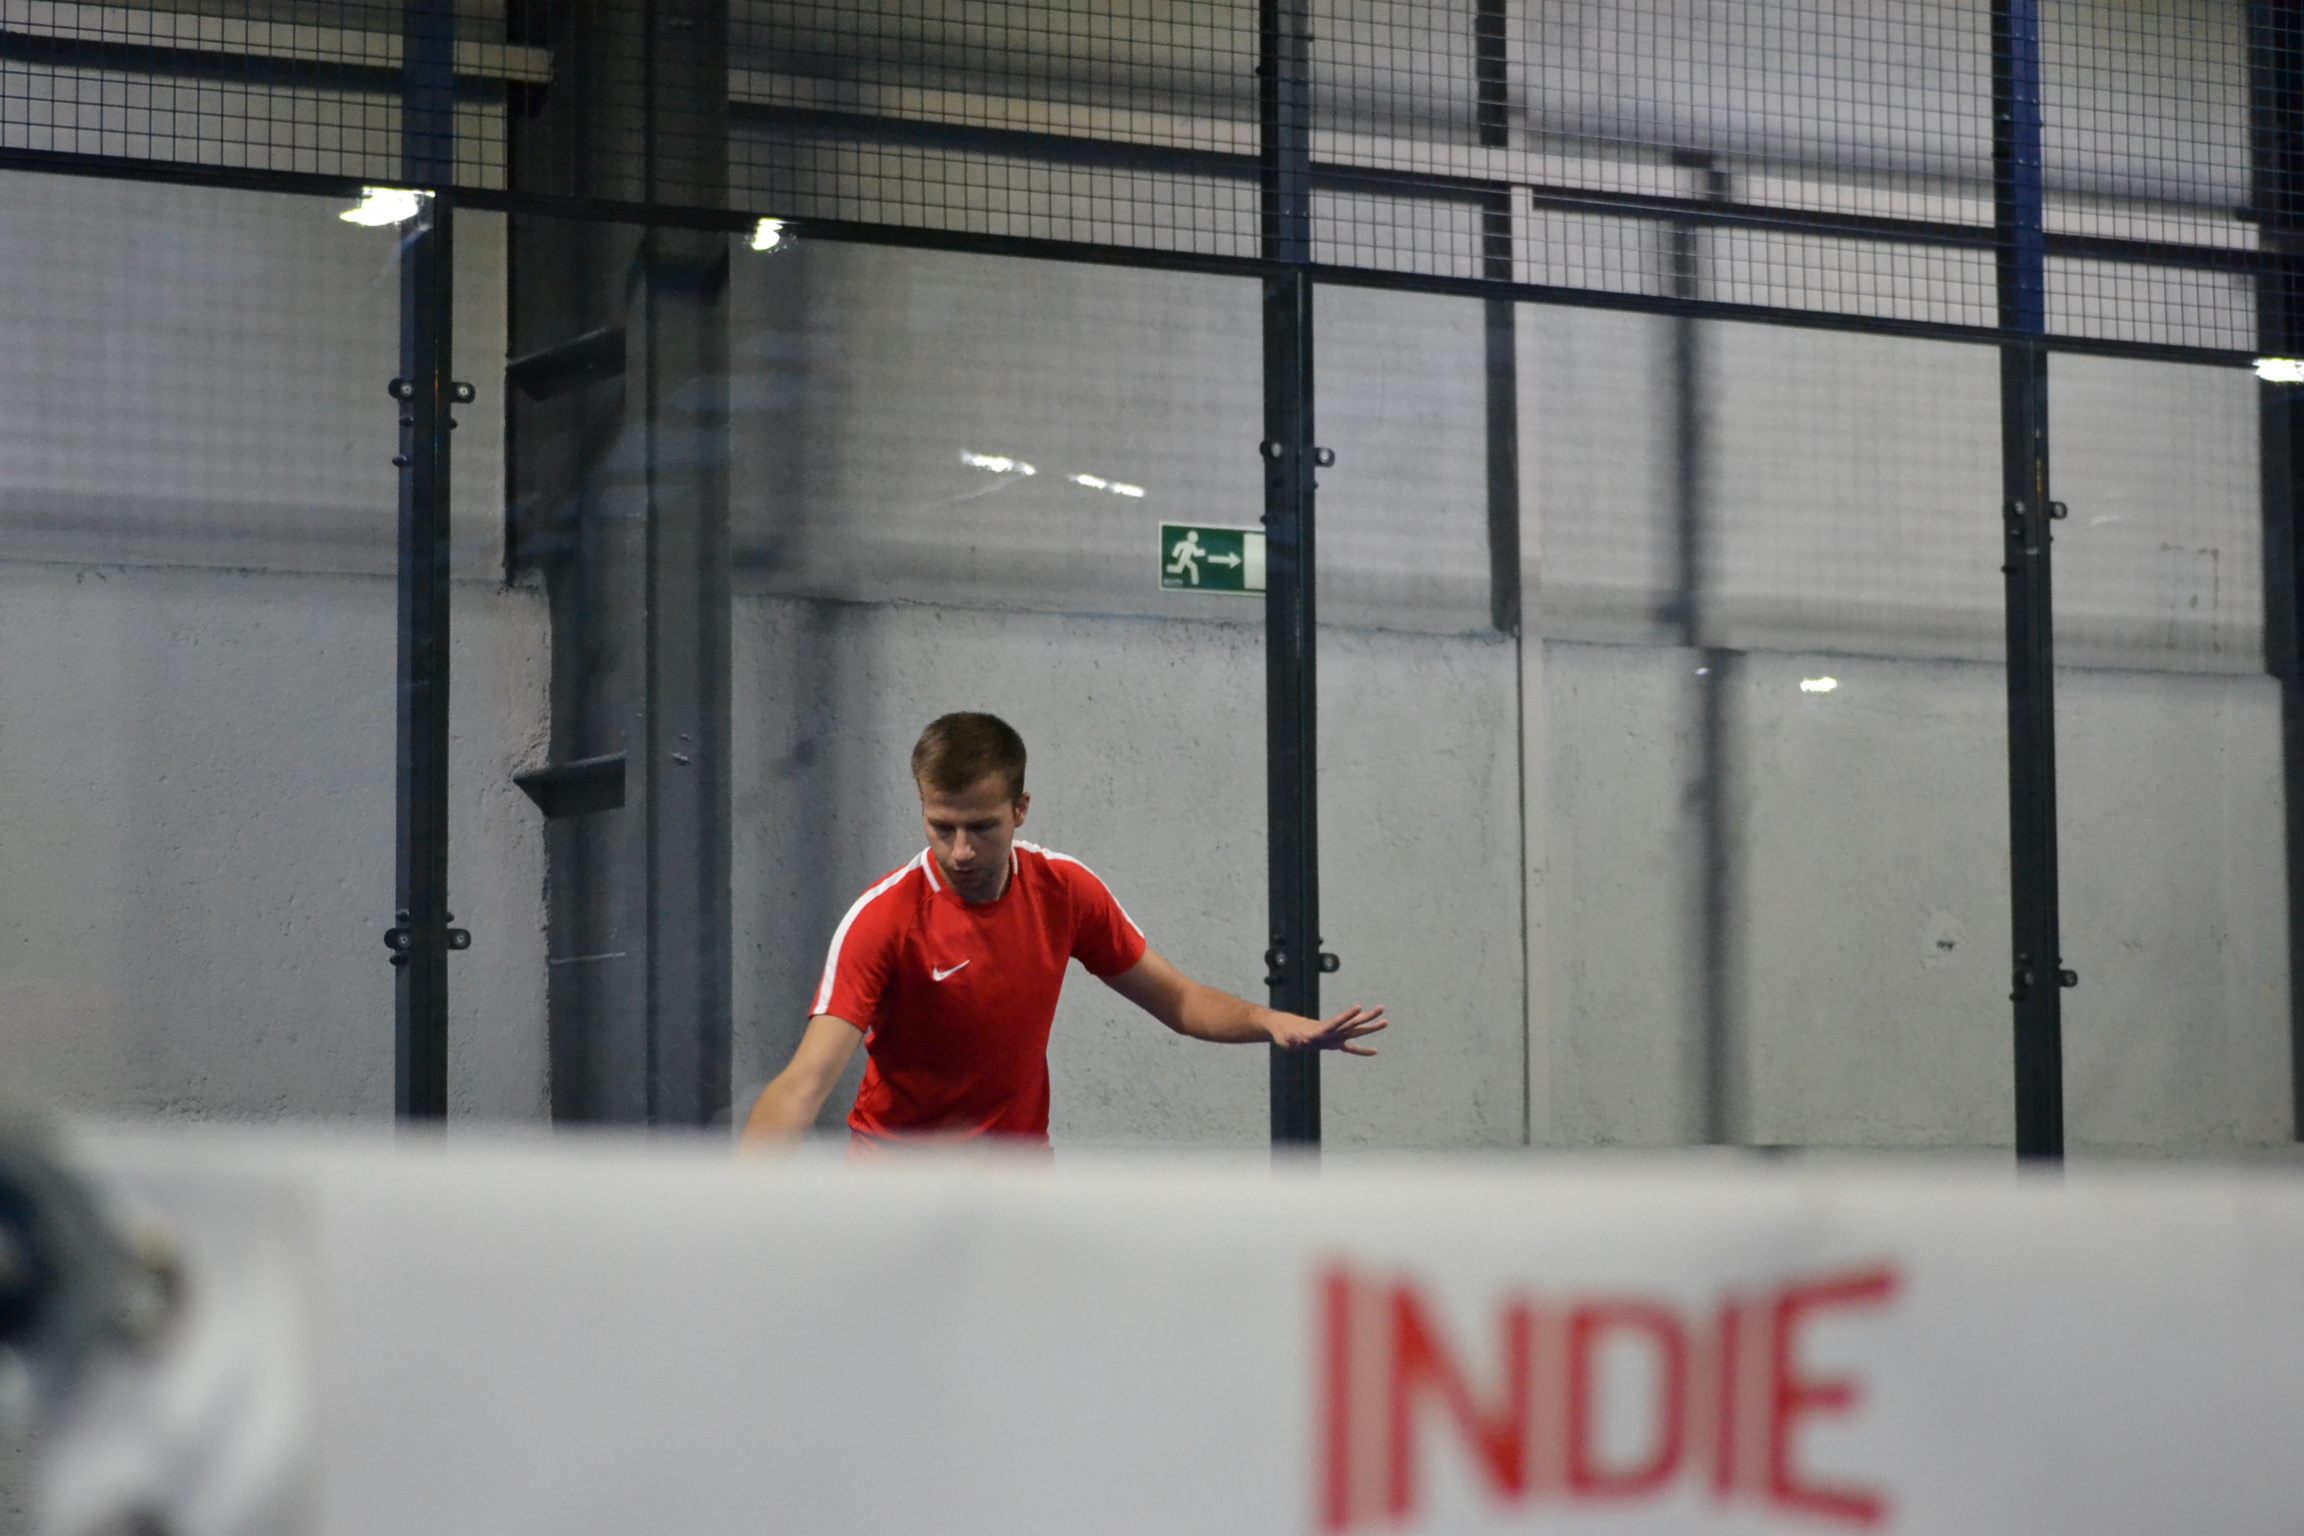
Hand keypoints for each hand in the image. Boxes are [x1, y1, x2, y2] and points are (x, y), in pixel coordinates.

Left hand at [1268, 1004, 1387, 1055]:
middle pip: (1352, 1023)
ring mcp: (1333, 1036)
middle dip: (1367, 1017)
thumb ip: (1290, 1040)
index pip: (1335, 1023)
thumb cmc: (1283, 1034)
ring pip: (1355, 1031)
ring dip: (1370, 1026)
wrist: (1284, 1028)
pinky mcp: (1333, 1043)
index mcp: (1320, 1030)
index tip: (1359, 1007)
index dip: (1347, 1016)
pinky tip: (1375, 1051)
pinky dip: (1362, 1050)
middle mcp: (1330, 1031)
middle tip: (1382, 1009)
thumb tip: (1292, 1038)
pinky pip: (1351, 1047)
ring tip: (1386, 1021)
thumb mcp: (1284, 1039)